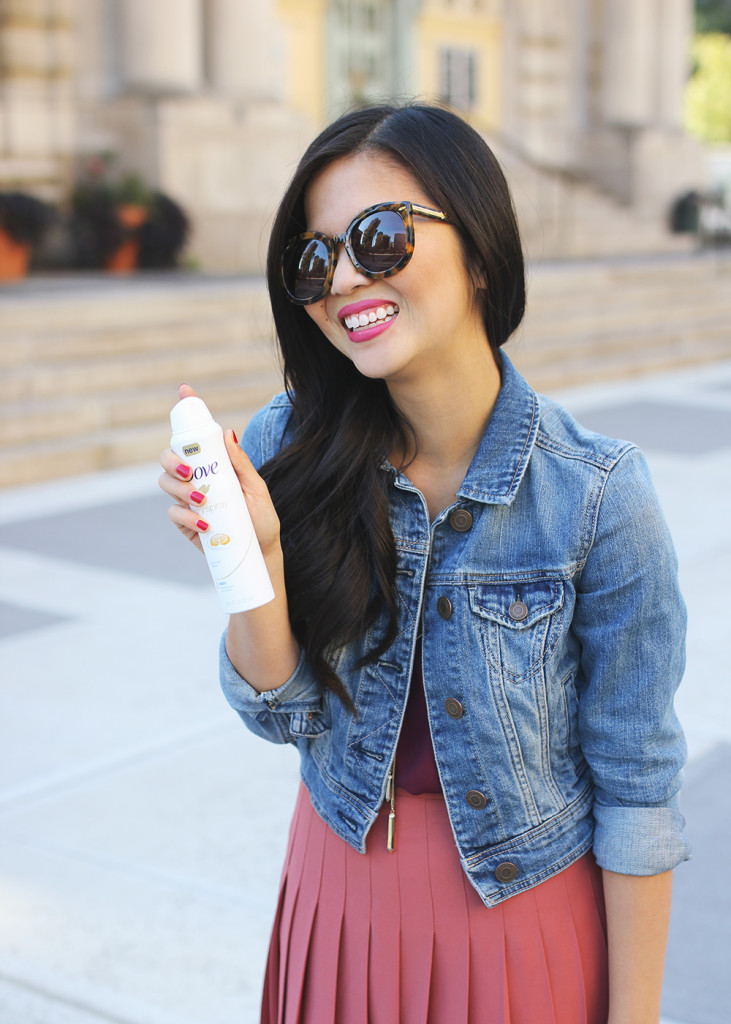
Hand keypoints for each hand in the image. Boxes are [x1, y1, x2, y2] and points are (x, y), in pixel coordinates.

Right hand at [158, 384, 281, 559]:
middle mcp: (198, 477)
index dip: (188, 410)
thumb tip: (227, 432)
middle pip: (169, 456)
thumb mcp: (256, 489)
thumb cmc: (261, 520)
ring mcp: (187, 499)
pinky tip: (204, 523)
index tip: (185, 390)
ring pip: (165, 482)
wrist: (258, 555)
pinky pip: (173, 512)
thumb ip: (241, 464)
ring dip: (179, 488)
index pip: (198, 435)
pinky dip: (187, 516)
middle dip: (172, 459)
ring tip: (201, 500)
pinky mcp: (184, 522)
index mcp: (216, 464)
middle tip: (188, 471)